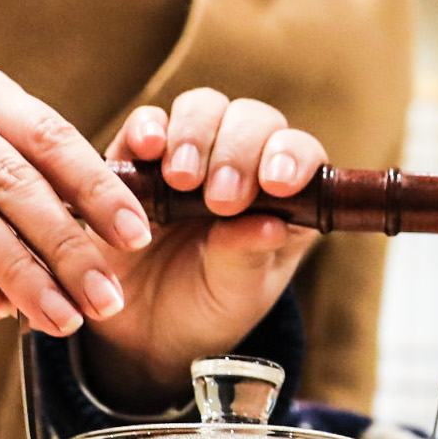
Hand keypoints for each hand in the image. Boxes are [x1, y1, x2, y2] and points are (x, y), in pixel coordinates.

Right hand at [76, 90, 327, 407]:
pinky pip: (144, 126)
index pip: (298, 152)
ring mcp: (190, 153)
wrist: (147, 330)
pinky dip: (146, 128)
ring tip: (180, 179)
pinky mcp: (139, 159)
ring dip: (195, 135)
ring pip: (202, 108)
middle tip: (220, 197)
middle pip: (250, 120)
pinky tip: (147, 149)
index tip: (277, 184)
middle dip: (238, 151)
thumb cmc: (209, 306)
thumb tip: (269, 225)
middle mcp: (241, 162)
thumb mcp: (236, 293)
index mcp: (283, 195)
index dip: (291, 157)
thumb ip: (249, 256)